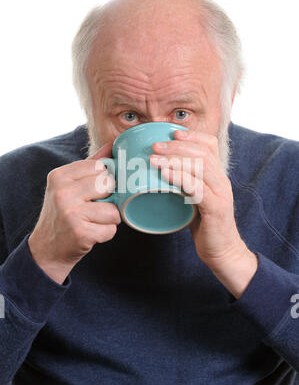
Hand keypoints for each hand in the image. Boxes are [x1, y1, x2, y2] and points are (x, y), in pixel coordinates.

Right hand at [28, 142, 120, 283]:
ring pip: (114, 209)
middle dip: (109, 198)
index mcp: (60, 176)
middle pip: (109, 184)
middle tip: (95, 207)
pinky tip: (92, 233)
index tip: (97, 190)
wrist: (46, 249)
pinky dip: (106, 233)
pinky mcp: (81, 232)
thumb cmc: (62, 214)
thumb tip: (112, 146)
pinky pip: (111, 229)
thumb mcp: (68, 186)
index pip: (99, 167)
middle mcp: (63, 192)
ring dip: (109, 219)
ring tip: (93, 221)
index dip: (105, 179)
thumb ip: (90, 166)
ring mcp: (71, 212)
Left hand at [150, 129, 257, 297]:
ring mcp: (220, 194)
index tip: (172, 132)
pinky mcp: (216, 208)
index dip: (192, 136)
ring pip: (200, 167)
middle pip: (202, 153)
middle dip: (176, 146)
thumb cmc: (204, 225)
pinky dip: (180, 178)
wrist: (222, 251)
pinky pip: (198, 188)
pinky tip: (165, 174)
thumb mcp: (195, 199)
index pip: (210, 145)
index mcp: (217, 176)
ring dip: (174, 159)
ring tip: (154, 158)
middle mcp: (222, 181)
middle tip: (155, 146)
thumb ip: (185, 184)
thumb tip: (159, 172)